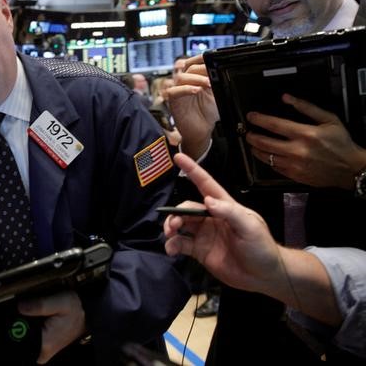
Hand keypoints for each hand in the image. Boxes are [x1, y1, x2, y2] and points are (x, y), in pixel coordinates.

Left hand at [0, 290, 85, 363]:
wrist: (89, 315)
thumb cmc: (77, 310)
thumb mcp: (62, 302)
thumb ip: (41, 305)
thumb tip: (20, 306)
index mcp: (41, 345)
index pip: (9, 339)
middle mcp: (33, 350)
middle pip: (1, 342)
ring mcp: (31, 347)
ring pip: (2, 341)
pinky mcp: (31, 340)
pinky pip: (9, 337)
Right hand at [163, 153, 281, 292]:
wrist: (263, 277)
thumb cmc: (262, 247)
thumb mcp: (250, 227)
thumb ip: (229, 212)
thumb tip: (207, 200)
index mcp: (224, 207)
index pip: (205, 184)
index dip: (192, 170)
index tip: (178, 156)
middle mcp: (211, 218)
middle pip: (187, 208)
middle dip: (176, 213)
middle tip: (173, 226)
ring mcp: (204, 234)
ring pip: (181, 225)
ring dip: (171, 227)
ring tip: (170, 236)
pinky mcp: (199, 251)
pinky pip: (181, 244)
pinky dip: (172, 245)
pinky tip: (171, 250)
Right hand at [166, 55, 218, 158]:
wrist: (202, 130)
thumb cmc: (207, 113)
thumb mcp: (215, 94)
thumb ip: (215, 82)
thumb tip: (218, 70)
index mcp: (194, 78)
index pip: (193, 62)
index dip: (200, 58)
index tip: (211, 57)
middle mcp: (184, 83)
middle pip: (188, 68)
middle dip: (202, 69)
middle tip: (212, 73)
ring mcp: (178, 91)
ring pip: (181, 78)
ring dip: (196, 78)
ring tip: (208, 83)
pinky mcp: (173, 102)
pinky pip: (174, 91)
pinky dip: (185, 89)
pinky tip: (196, 90)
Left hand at [245, 93, 365, 188]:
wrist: (350, 168)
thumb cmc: (341, 143)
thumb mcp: (328, 119)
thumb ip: (306, 107)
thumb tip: (287, 98)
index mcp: (305, 134)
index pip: (273, 124)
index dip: (258, 119)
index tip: (251, 117)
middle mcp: (297, 150)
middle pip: (264, 142)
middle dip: (251, 136)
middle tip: (247, 132)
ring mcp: (294, 164)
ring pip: (266, 157)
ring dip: (256, 149)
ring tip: (253, 144)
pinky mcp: (294, 175)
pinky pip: (274, 168)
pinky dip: (267, 161)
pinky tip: (266, 155)